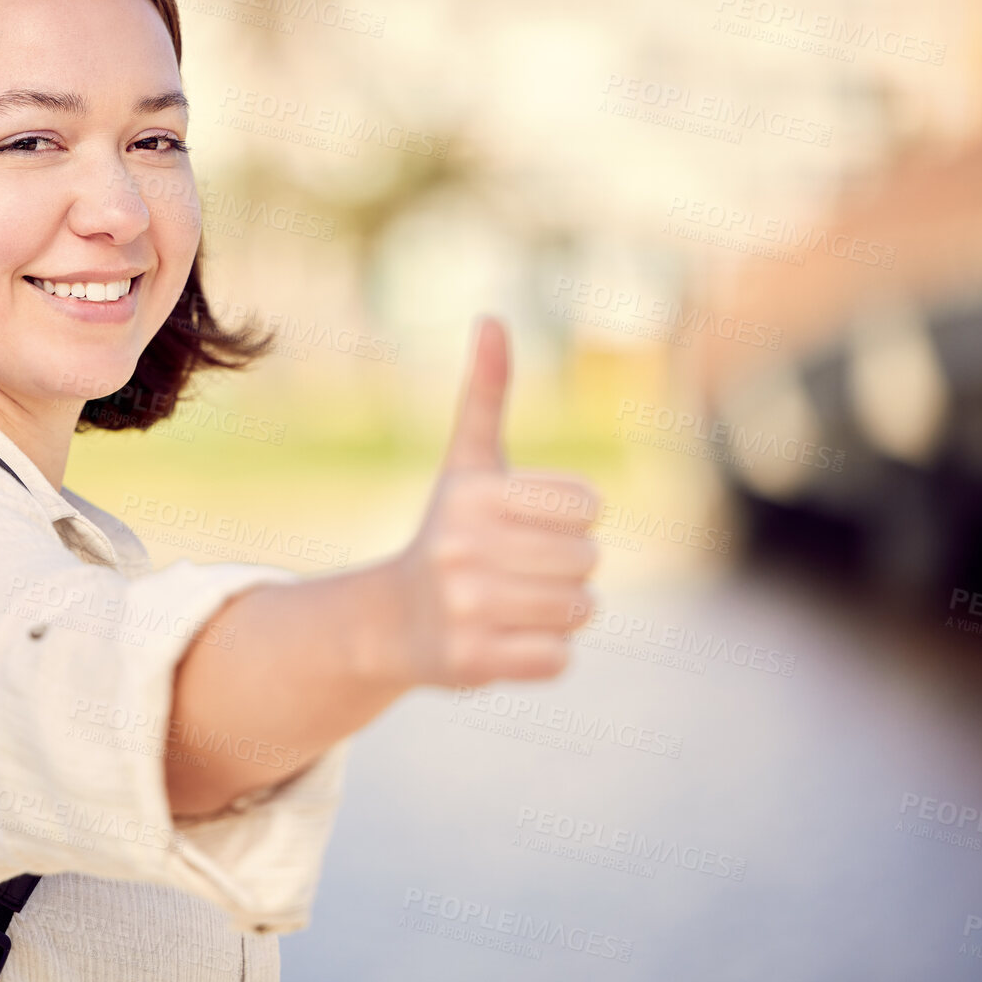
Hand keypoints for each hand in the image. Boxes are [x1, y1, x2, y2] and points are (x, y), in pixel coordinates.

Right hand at [383, 316, 599, 687]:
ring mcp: (464, 609)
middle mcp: (462, 549)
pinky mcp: (471, 663)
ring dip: (562, 611)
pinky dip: (545, 653)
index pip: (588, 506)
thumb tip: (492, 318)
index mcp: (473, 495)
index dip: (571, 519)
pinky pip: (558, 659)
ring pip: (580, 610)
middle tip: (520, 570)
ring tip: (517, 604)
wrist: (392, 620)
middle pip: (588, 560)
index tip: (528, 526)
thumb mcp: (467, 463)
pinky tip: (506, 639)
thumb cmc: (450, 531)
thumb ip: (485, 393)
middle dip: (566, 568)